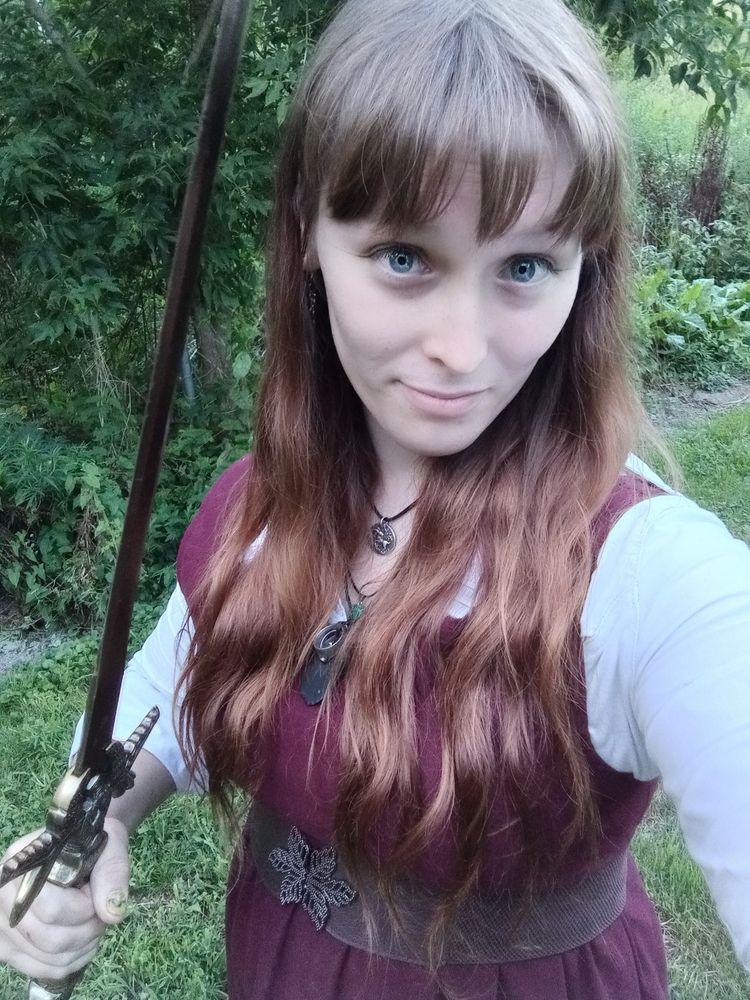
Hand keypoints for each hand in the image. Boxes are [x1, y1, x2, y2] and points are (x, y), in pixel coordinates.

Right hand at [0, 816, 129, 982]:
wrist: (79, 848)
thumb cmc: (90, 844)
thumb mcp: (108, 846)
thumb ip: (112, 873)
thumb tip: (112, 913)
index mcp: (24, 864)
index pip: (50, 908)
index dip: (83, 907)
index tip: (95, 892)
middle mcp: (3, 895)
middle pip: (47, 939)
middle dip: (86, 930)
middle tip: (99, 911)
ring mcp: (2, 924)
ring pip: (46, 958)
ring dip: (81, 947)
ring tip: (93, 923)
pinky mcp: (8, 946)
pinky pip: (41, 968)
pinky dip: (69, 961)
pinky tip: (82, 942)